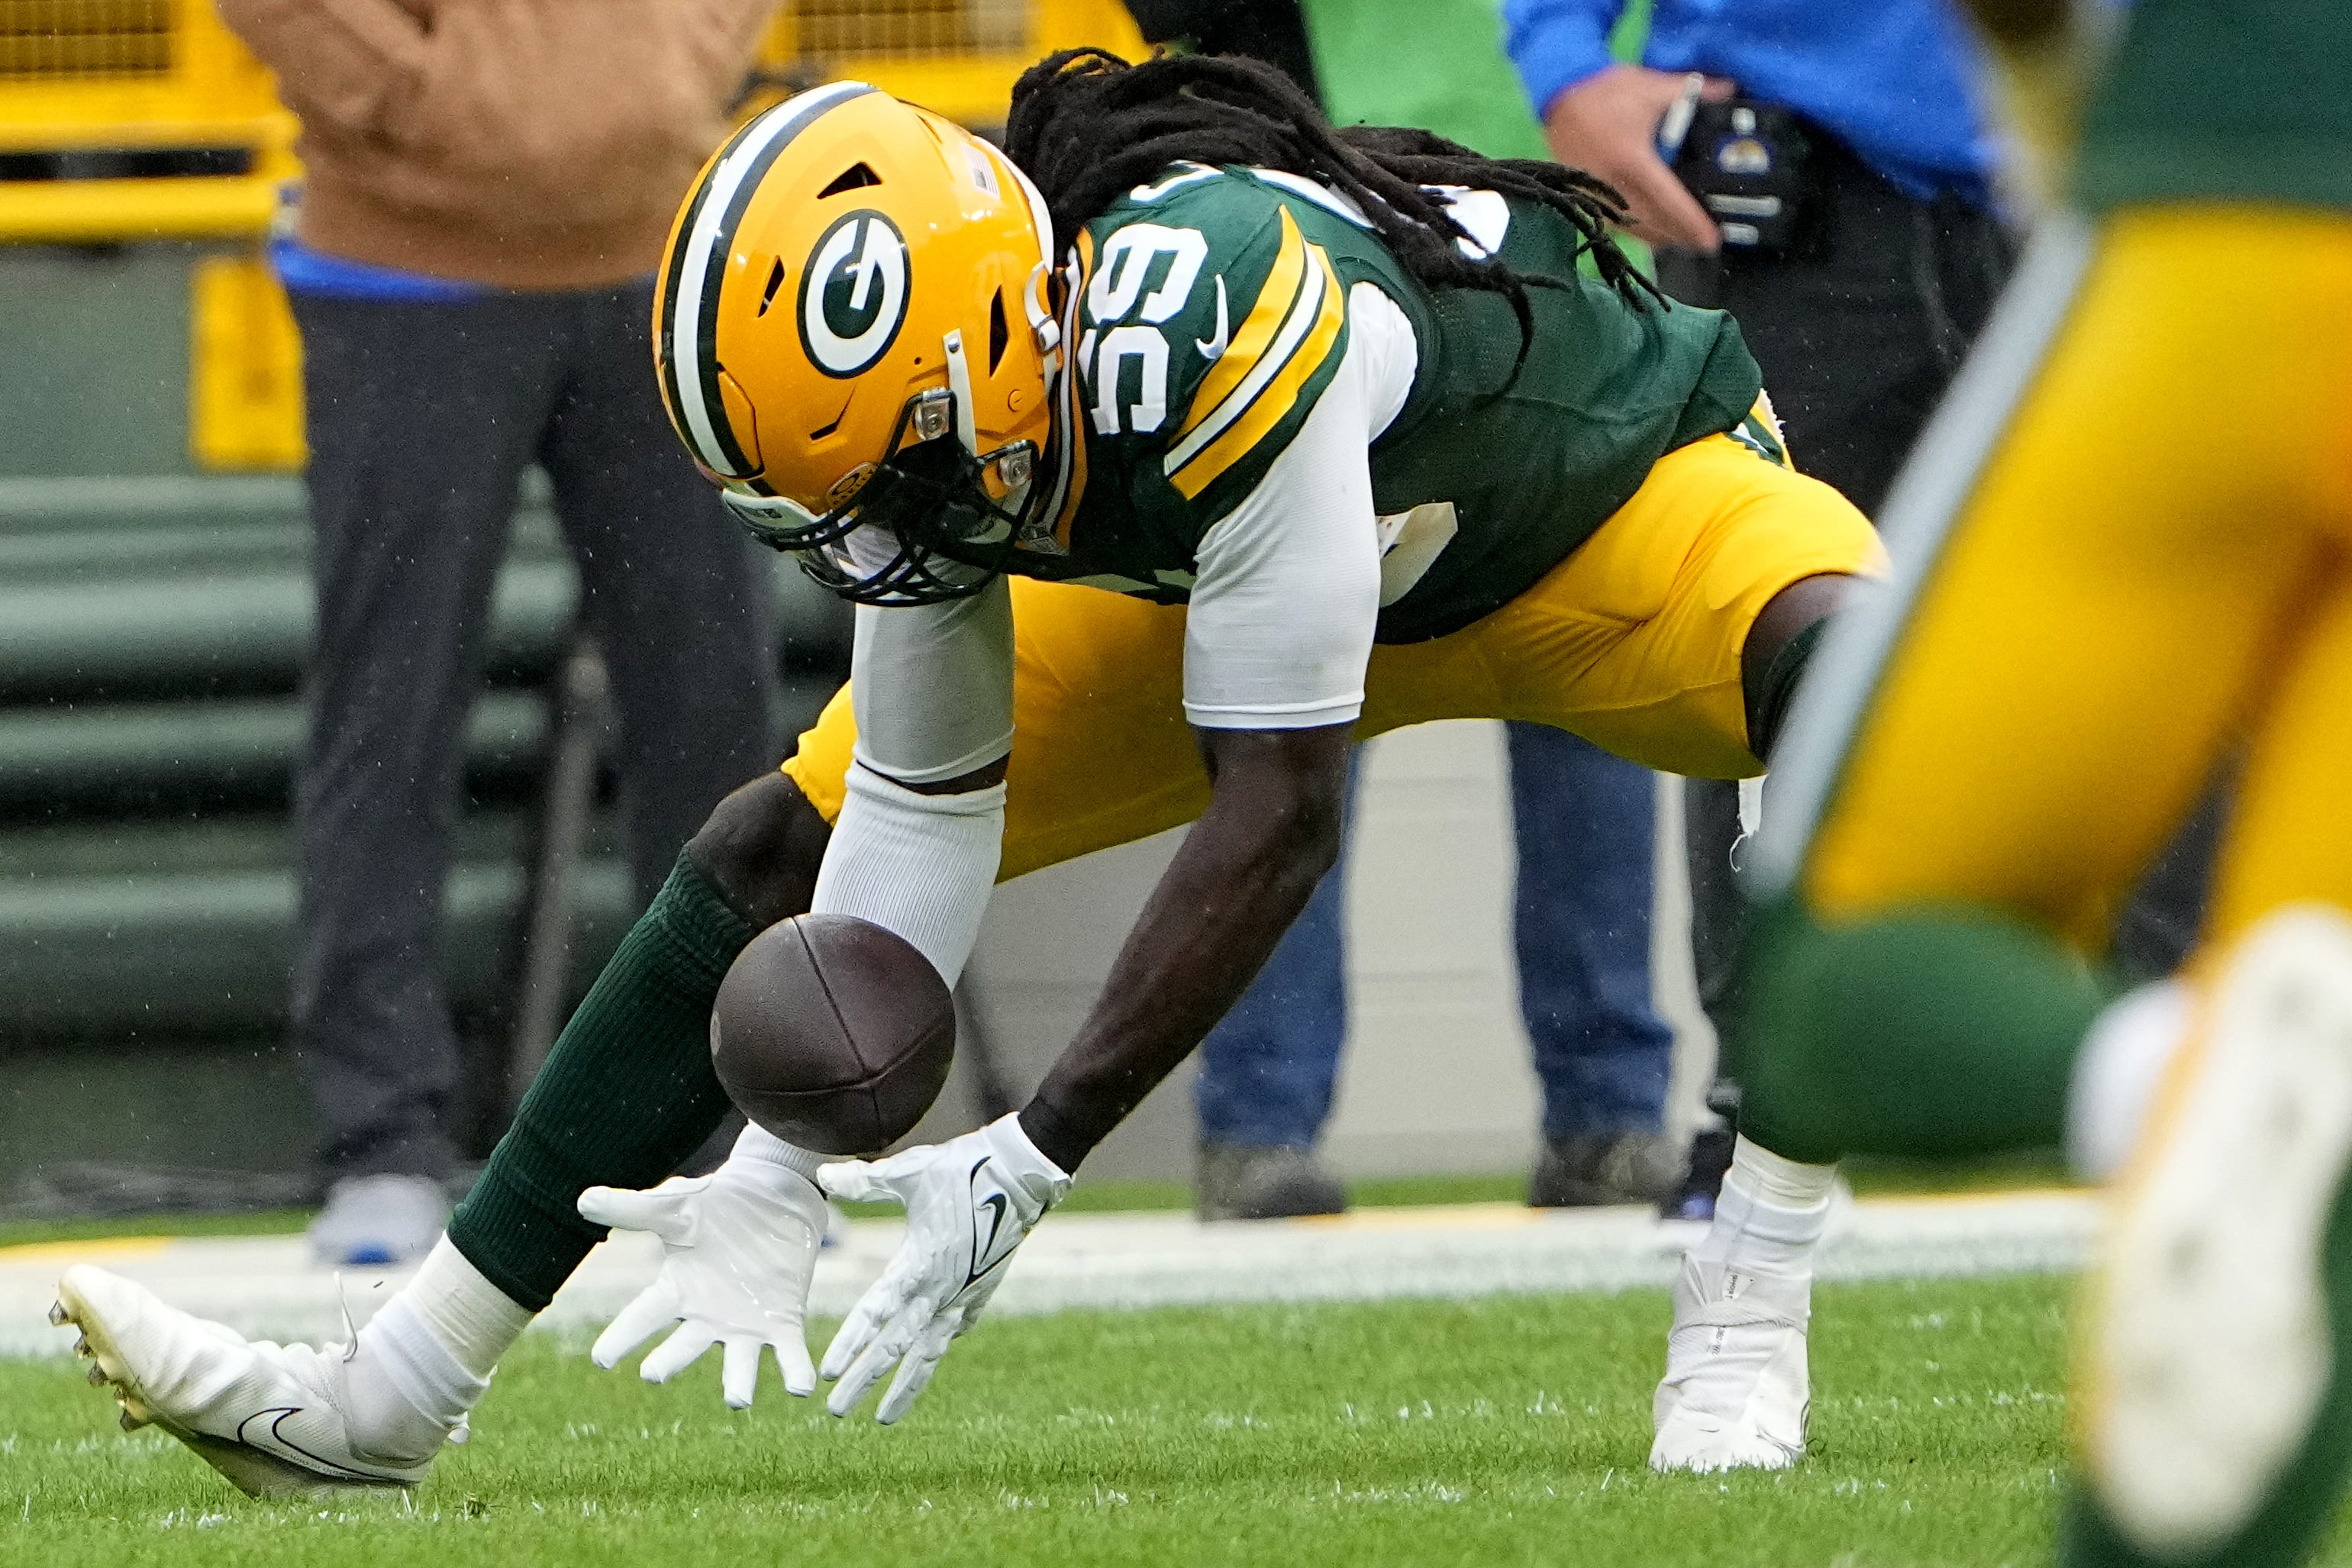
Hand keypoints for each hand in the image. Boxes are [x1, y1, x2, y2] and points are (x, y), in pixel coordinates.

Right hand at [576, 1142, 826, 1408]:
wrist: (773, 1192)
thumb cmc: (719, 1200)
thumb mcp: (676, 1205)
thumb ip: (633, 1209)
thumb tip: (583, 1200)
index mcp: (677, 1291)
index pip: (642, 1318)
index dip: (622, 1337)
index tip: (601, 1360)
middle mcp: (707, 1317)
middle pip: (684, 1347)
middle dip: (670, 1362)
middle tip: (653, 1375)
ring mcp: (745, 1324)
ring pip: (738, 1364)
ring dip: (738, 1383)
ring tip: (738, 1400)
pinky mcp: (784, 1321)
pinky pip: (789, 1353)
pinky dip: (794, 1370)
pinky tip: (799, 1388)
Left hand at [815, 1114, 1070, 1422]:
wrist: (1023, 1173)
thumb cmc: (963, 1168)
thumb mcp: (909, 1171)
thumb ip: (864, 1182)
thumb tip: (821, 1173)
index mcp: (920, 1263)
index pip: (876, 1314)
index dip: (850, 1345)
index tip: (828, 1376)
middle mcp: (941, 1289)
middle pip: (896, 1346)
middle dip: (865, 1381)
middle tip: (836, 1412)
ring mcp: (965, 1295)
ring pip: (929, 1353)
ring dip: (903, 1387)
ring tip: (883, 1419)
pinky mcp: (982, 1291)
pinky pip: (954, 1330)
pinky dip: (936, 1350)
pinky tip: (927, 1361)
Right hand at [1542, 64, 1733, 251]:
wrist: (1560, 96)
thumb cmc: (1605, 92)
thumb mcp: (1651, 86)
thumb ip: (1691, 91)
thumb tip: (1728, 90)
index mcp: (1633, 160)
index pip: (1668, 200)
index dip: (1691, 223)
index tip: (1711, 239)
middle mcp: (1614, 184)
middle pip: (1653, 224)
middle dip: (1681, 236)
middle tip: (1706, 244)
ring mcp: (1598, 195)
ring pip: (1633, 229)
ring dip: (1660, 238)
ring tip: (1684, 242)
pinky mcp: (1587, 197)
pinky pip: (1616, 224)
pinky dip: (1637, 232)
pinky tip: (1653, 234)